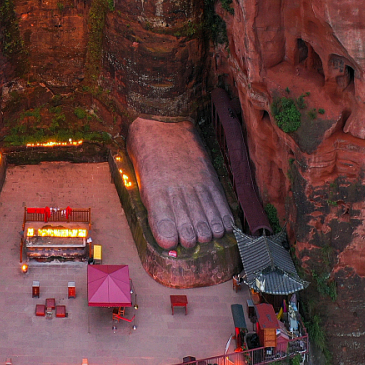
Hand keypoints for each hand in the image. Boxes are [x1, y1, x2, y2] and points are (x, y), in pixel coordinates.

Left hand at [128, 117, 235, 249]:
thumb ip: (153, 206)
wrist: (161, 121)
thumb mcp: (141, 179)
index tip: (171, 243)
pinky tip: (223, 227)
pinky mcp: (208, 175)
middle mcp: (177, 190)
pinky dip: (222, 216)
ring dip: (208, 231)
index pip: (165, 226)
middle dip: (191, 238)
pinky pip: (219, 200)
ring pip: (206, 216)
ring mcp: (195, 182)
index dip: (170, 239)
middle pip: (189, 225)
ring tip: (207, 236)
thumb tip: (165, 231)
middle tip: (190, 240)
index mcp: (155, 192)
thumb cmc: (145, 152)